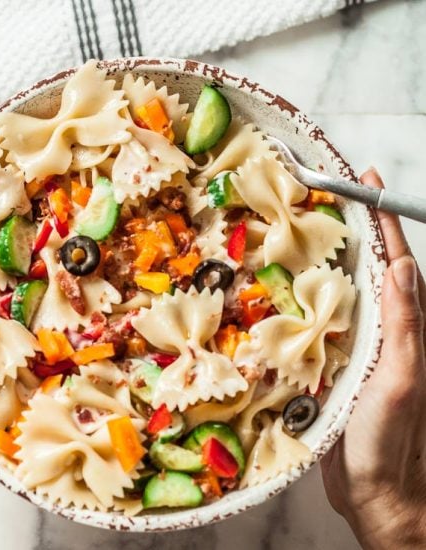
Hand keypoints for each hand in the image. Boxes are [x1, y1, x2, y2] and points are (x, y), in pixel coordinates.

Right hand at [321, 168, 425, 548]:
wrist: (375, 490)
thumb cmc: (393, 440)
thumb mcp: (403, 380)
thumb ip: (406, 325)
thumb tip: (402, 267)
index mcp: (405, 327)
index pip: (395, 262)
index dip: (384, 221)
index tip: (370, 185)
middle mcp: (382, 329)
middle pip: (369, 267)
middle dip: (356, 227)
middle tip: (333, 195)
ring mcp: (356, 343)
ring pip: (342, 290)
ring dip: (329, 257)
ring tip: (307, 227)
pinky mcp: (332, 361)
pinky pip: (318, 319)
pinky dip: (306, 296)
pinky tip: (286, 286)